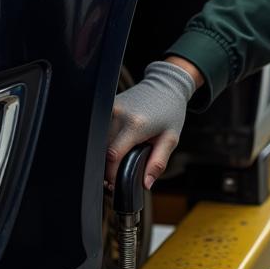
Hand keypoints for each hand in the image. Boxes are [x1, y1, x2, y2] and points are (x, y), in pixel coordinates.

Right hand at [105, 59, 199, 188]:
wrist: (166, 84)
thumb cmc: (170, 111)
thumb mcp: (170, 138)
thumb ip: (158, 162)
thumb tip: (146, 184)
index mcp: (135, 124)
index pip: (113, 156)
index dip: (111, 174)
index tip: (115, 184)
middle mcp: (118, 115)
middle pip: (102, 150)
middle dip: (106, 168)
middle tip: (115, 178)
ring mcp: (110, 108)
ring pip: (98, 141)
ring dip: (103, 155)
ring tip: (115, 163)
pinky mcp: (107, 105)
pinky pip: (100, 128)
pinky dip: (104, 141)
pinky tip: (114, 145)